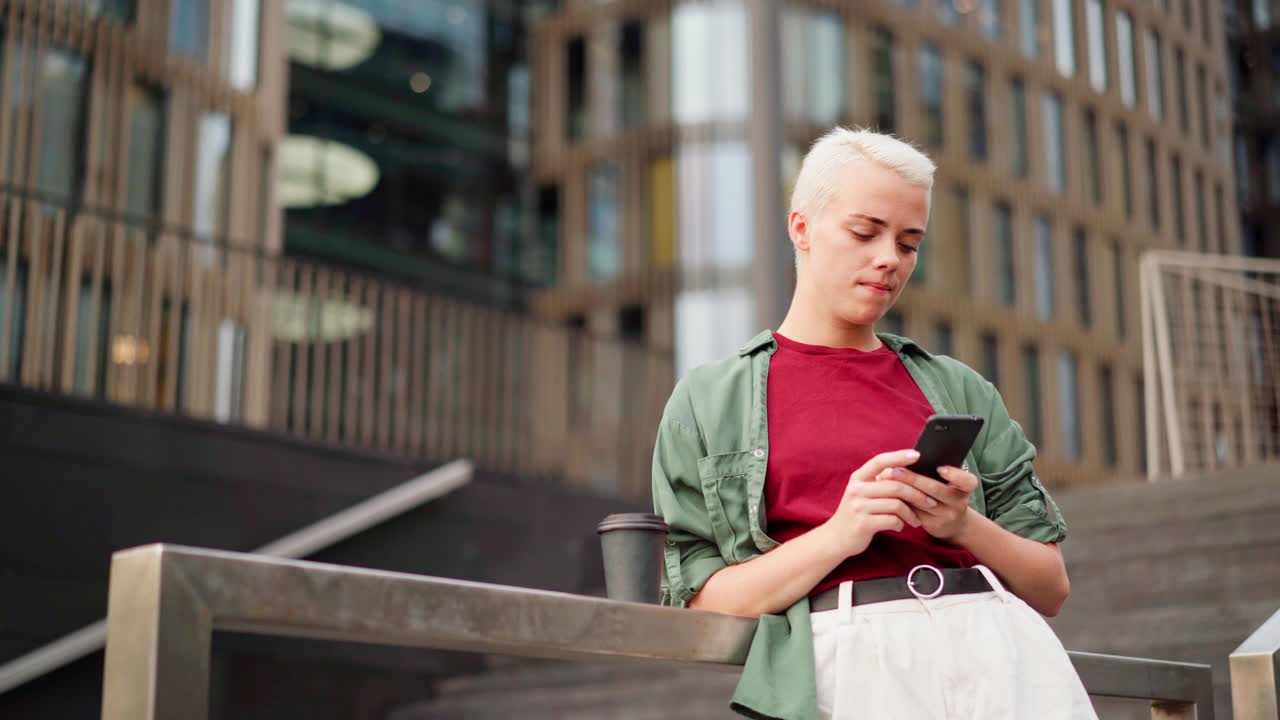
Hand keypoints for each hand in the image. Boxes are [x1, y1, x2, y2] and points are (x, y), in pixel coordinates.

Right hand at [821, 450, 942, 557]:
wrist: (836, 538)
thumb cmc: (856, 513)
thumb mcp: (862, 493)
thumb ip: (879, 483)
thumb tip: (907, 472)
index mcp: (857, 478)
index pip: (879, 461)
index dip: (899, 456)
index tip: (918, 455)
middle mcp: (856, 490)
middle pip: (895, 485)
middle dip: (917, 494)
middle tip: (930, 502)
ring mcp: (858, 507)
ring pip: (896, 504)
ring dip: (911, 514)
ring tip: (916, 520)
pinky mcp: (862, 524)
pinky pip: (892, 520)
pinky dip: (900, 524)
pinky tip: (899, 526)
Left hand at [875, 465, 978, 540]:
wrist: (952, 522)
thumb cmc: (944, 494)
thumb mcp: (948, 482)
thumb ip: (934, 469)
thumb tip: (906, 456)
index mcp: (964, 488)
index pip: (967, 481)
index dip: (955, 475)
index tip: (940, 468)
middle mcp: (959, 502)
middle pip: (936, 490)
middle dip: (914, 479)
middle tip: (895, 470)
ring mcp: (946, 516)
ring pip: (922, 502)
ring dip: (903, 490)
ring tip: (885, 480)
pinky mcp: (933, 525)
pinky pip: (915, 512)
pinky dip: (901, 501)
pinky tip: (889, 494)